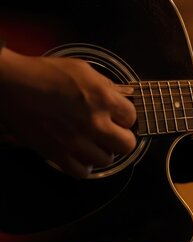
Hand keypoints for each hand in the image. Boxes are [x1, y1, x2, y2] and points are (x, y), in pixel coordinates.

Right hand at [0, 49, 136, 177]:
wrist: (10, 85)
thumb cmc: (45, 73)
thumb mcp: (82, 69)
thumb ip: (105, 85)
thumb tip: (120, 98)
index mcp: (103, 99)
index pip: (131, 117)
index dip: (124, 116)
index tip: (116, 115)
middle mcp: (94, 123)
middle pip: (127, 144)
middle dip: (121, 137)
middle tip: (110, 132)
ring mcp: (76, 142)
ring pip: (107, 160)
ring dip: (103, 152)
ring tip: (93, 143)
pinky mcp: (57, 154)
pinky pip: (82, 172)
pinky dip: (84, 166)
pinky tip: (80, 156)